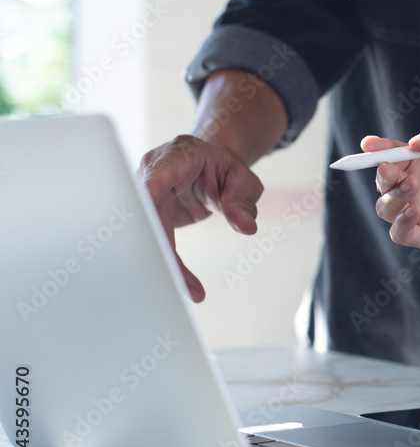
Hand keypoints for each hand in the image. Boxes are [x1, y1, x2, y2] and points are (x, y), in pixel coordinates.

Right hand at [138, 135, 263, 301]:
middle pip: (149, 213)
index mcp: (177, 156)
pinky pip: (153, 239)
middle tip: (182, 282)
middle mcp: (153, 172)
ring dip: (163, 262)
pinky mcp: (148, 212)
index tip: (145, 217)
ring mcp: (145, 192)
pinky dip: (165, 261)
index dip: (149, 195)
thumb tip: (246, 227)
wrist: (212, 164)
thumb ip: (243, 201)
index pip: (157, 176)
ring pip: (146, 231)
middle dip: (162, 249)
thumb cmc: (227, 167)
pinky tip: (179, 282)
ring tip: (189, 289)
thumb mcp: (243, 179)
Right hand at [371, 121, 419, 269]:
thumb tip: (413, 142)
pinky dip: (400, 223)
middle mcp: (417, 186)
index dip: (377, 149)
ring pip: (385, 208)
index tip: (369, 144)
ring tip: (412, 186)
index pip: (391, 153)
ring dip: (391, 197)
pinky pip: (400, 234)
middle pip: (383, 181)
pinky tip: (415, 210)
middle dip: (382, 174)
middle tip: (392, 169)